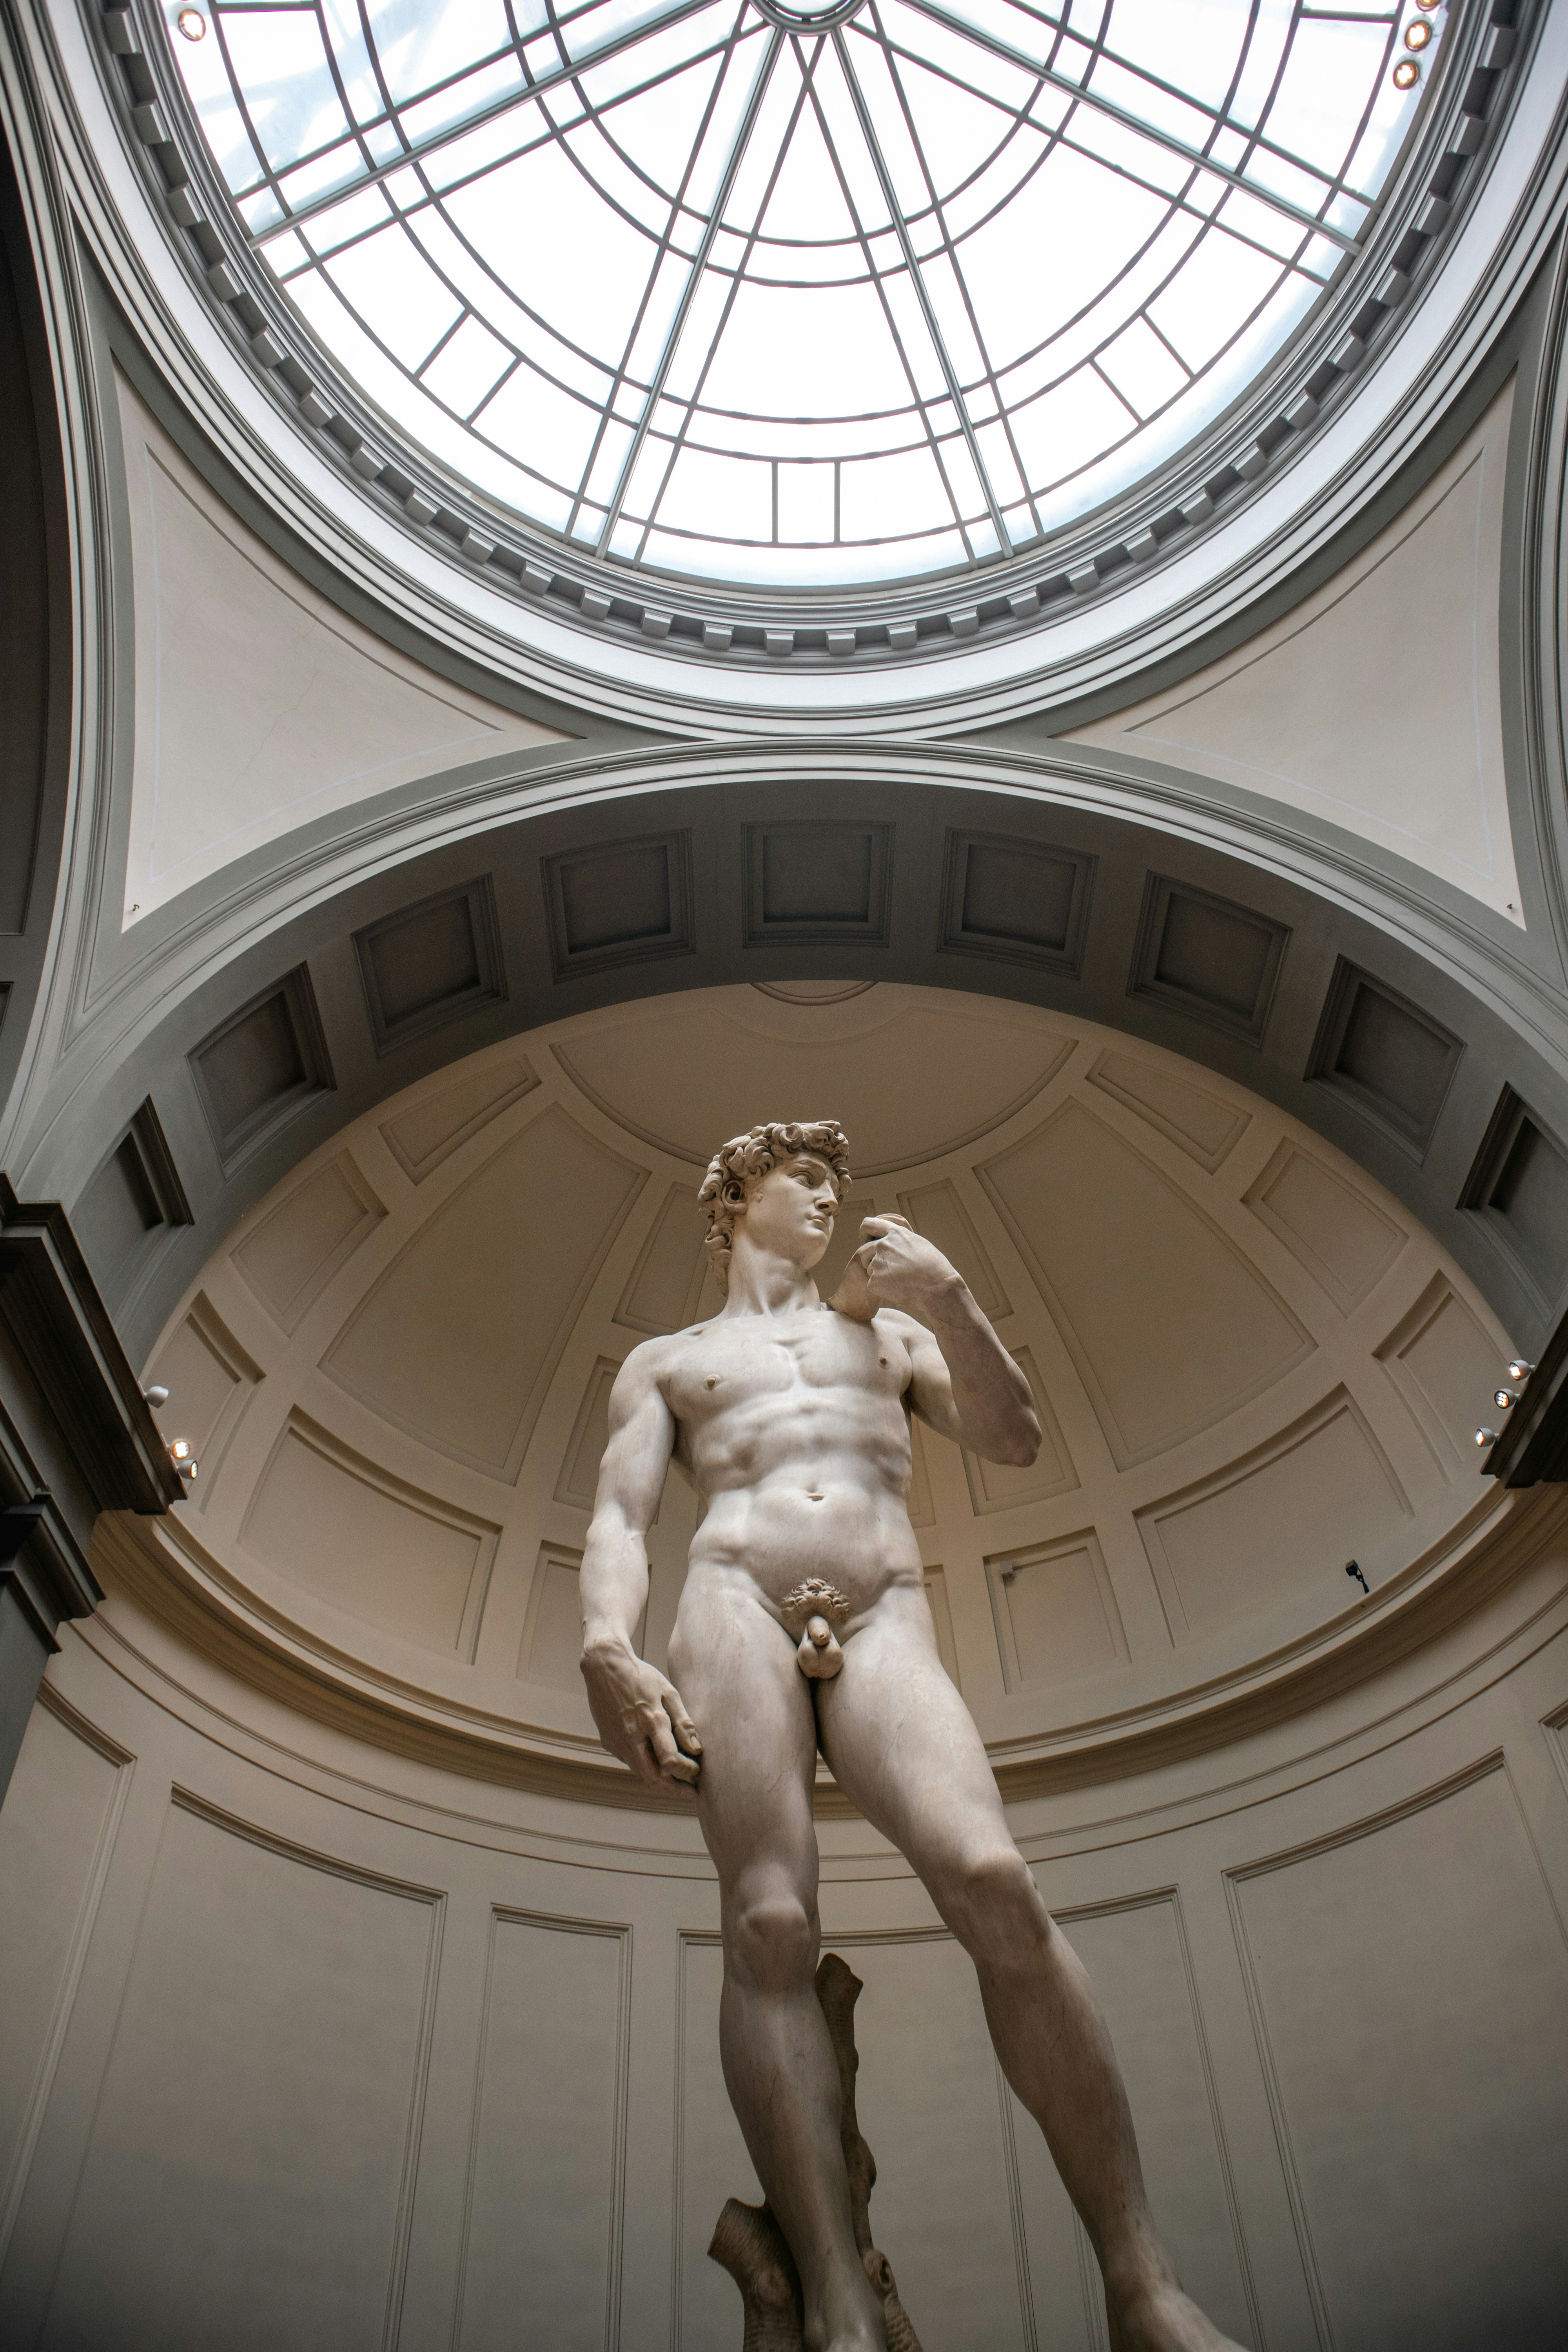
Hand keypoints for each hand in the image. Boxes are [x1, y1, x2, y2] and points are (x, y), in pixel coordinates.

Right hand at [581, 1640, 701, 1794]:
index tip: (698, 1771)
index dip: (686, 1772)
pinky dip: (646, 1766)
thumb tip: (697, 1749)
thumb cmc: (641, 1677)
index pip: (670, 1760)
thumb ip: (683, 1722)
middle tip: (691, 1794)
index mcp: (650, 1720)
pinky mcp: (609, 1742)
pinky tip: (657, 1762)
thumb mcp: (668, 1692)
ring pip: (641, 1772)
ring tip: (678, 1782)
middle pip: (653, 1777)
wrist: (604, 1667)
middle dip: (674, 1789)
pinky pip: (631, 1761)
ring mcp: (617, 1741)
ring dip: (660, 1781)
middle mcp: (632, 1735)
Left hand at [856, 1215, 964, 1319]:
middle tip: (887, 1270)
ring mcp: (877, 1263)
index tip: (868, 1241)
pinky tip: (898, 1290)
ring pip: (869, 1269)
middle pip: (864, 1251)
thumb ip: (900, 1240)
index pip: (868, 1225)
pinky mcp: (874, 1281)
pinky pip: (872, 1284)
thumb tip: (892, 1240)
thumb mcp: (919, 1244)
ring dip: (879, 1275)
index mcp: (894, 1233)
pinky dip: (882, 1289)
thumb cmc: (934, 1267)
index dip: (865, 1234)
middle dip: (870, 1259)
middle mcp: (883, 1245)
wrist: (937, 1288)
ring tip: (899, 1281)